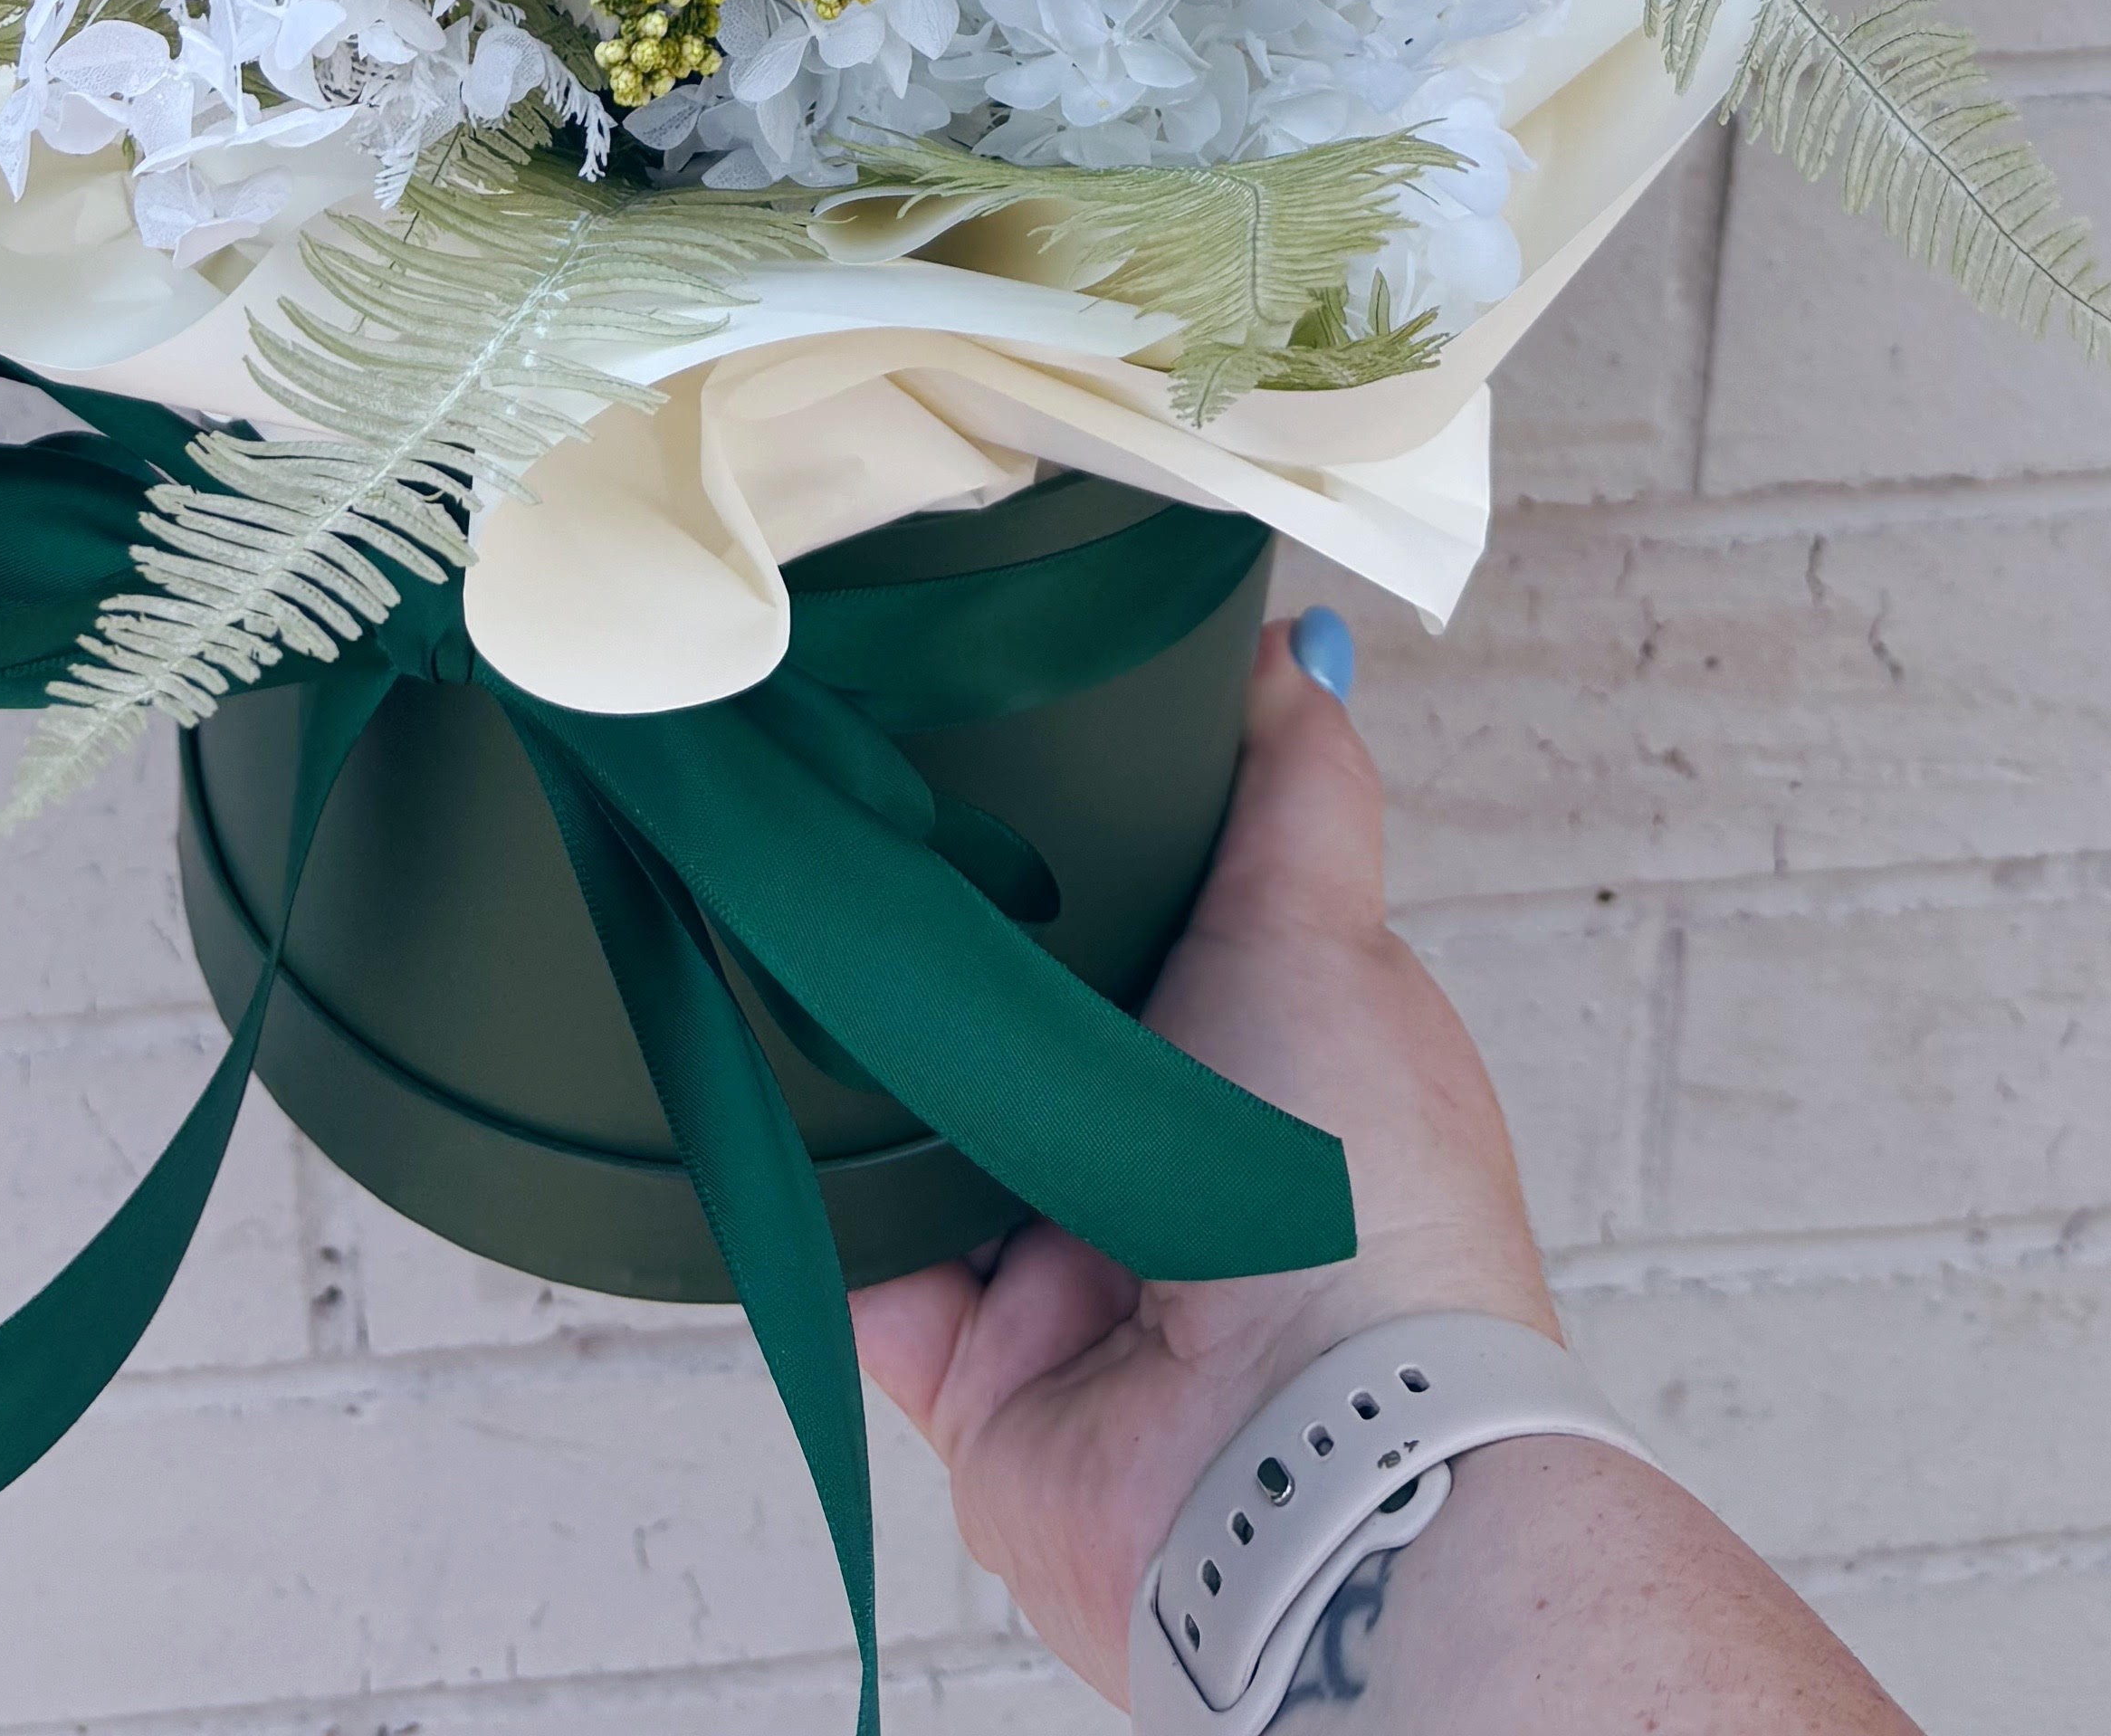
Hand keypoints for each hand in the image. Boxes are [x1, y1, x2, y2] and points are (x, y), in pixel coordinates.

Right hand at [852, 614, 1558, 1705]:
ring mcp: (1064, 1272)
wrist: (1303, 1462)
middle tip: (848, 833)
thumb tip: (1298, 648)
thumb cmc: (1360, 1198)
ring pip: (923, 1140)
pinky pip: (855, 1267)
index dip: (1073, 846)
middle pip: (1017, 1030)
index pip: (1143, 922)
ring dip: (871, 1076)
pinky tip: (750, 1098)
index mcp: (1256, 1056)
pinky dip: (809, 1206)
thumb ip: (1295, 791)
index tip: (975, 747)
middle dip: (951, 961)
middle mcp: (1163, 1165)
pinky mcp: (973, 1374)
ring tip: (780, 941)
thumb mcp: (1328, 931)